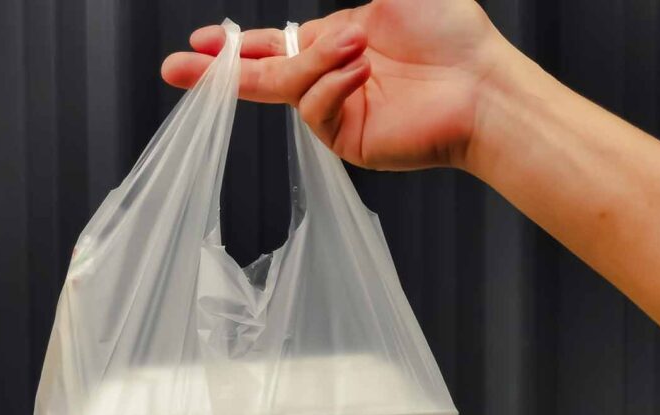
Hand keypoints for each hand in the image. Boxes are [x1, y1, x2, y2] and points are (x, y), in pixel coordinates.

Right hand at [161, 0, 512, 170]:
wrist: (484, 85)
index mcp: (336, 41)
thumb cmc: (451, 31)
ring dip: (315, 61)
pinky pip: (316, 109)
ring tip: (358, 47)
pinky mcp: (344, 138)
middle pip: (260, 76)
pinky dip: (333, 85)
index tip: (199, 44)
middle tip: (174, 68)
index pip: (272, 46)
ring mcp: (336, 110)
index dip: (234, 47)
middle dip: (217, 73)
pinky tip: (362, 71)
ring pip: (291, 87)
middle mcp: (330, 77)